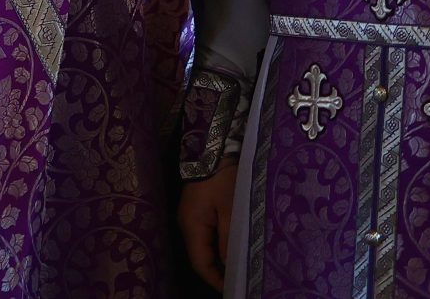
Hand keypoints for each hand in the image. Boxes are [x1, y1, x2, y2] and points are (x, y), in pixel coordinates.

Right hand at [179, 155, 238, 291]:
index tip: (235, 288)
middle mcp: (187, 224)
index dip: (216, 280)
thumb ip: (229, 240)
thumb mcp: (231, 209)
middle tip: (242, 279)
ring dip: (221, 257)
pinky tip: (235, 245)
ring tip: (241, 266)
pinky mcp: (200, 208)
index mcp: (192, 225)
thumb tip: (230, 266)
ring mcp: (192, 215)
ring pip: (205, 245)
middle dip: (220, 271)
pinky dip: (221, 243)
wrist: (215, 145)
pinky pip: (209, 233)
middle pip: (201, 256)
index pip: (200, 263)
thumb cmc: (224, 177)